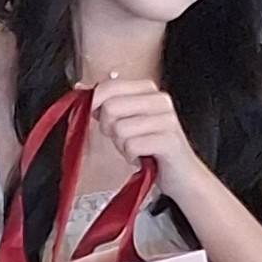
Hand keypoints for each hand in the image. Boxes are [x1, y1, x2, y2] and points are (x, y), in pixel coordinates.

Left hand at [85, 73, 207, 200]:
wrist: (182, 176)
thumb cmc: (150, 148)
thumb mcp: (125, 121)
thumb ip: (105, 104)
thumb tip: (79, 88)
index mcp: (148, 90)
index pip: (109, 86)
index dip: (95, 104)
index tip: (100, 120)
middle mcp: (160, 100)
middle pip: (111, 107)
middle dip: (109, 129)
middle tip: (123, 139)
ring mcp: (167, 119)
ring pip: (120, 129)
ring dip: (122, 145)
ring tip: (136, 149)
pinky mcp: (169, 140)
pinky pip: (132, 145)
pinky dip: (131, 156)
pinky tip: (142, 158)